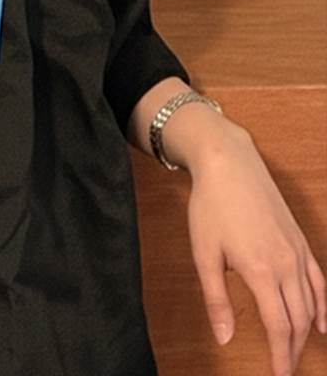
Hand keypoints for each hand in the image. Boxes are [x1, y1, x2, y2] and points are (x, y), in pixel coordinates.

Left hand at [184, 116, 326, 375]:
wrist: (229, 163)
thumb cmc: (210, 206)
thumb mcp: (204, 253)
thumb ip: (216, 299)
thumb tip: (224, 337)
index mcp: (261, 271)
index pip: (280, 327)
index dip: (281, 357)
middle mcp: (286, 265)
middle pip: (298, 320)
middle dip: (293, 350)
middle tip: (284, 369)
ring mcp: (297, 252)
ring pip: (311, 303)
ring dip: (306, 331)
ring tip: (296, 352)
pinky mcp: (299, 241)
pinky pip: (319, 281)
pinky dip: (323, 306)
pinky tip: (322, 323)